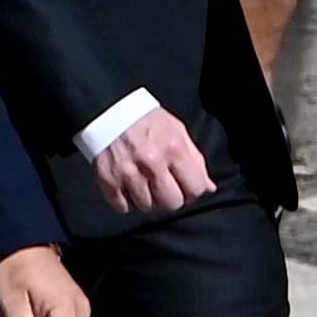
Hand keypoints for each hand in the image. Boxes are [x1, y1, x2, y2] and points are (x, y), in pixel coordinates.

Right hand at [91, 106, 214, 216]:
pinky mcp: (108, 180)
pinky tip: (130, 187)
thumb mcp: (178, 131)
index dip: (194, 192)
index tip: (188, 188)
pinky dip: (128, 202)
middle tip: (167, 188)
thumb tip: (209, 188)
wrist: (108, 110)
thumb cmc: (147, 121)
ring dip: (149, 201)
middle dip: (173, 199)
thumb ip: (195, 160)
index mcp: (174, 150)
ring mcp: (128, 174)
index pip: (195, 189)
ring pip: (147, 207)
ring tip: (146, 185)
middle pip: (172, 203)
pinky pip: (123, 207)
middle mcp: (152, 164)